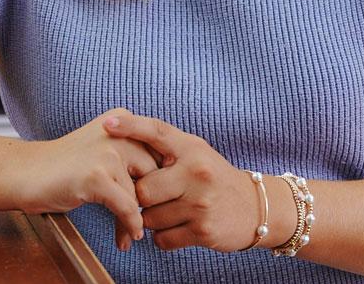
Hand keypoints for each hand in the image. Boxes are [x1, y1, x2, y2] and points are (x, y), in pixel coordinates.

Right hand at [9, 108, 161, 251]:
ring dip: (136, 220)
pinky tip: (125, 236)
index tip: (162, 204)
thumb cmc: (65, 167)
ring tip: (129, 234)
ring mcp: (107, 152)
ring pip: (140, 194)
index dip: (163, 180)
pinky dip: (129, 225)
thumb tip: (170, 184)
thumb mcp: (103, 150)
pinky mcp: (97, 175)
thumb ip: (132, 157)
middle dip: (151, 202)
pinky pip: (127, 207)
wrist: (26, 172)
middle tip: (146, 224)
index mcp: (122, 121)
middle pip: (154, 173)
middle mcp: (118, 131)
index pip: (160, 152)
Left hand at [101, 112, 264, 251]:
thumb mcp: (197, 154)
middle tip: (154, 197)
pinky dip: (164, 237)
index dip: (131, 126)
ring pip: (151, 218)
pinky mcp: (203, 230)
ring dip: (153, 220)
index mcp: (192, 148)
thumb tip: (125, 147)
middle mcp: (196, 172)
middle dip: (142, 197)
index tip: (107, 124)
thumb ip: (167, 150)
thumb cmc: (214, 178)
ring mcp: (200, 203)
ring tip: (172, 212)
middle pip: (144, 189)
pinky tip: (179, 227)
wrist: (255, 208)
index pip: (157, 132)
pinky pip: (163, 239)